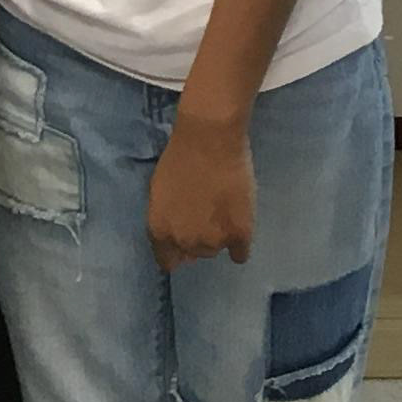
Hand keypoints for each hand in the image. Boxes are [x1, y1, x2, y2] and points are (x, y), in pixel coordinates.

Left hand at [150, 107, 255, 269]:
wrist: (209, 140)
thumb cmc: (179, 157)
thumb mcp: (160, 192)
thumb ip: (166, 217)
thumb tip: (175, 234)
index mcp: (160, 230)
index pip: (167, 261)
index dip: (176, 252)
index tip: (183, 245)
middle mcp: (186, 241)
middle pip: (195, 253)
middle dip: (198, 238)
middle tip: (206, 215)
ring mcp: (214, 240)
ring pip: (217, 249)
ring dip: (219, 236)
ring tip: (223, 211)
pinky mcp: (240, 234)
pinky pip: (241, 253)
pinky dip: (240, 243)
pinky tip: (239, 226)